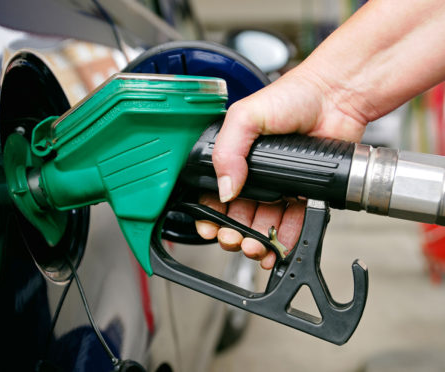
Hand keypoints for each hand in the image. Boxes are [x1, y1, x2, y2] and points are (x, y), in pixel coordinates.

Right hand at [196, 66, 367, 268]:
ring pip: (263, 223)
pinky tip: (278, 248)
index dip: (210, 213)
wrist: (336, 97)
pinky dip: (285, 239)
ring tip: (255, 248)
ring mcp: (280, 185)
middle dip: (232, 232)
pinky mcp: (305, 193)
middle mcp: (255, 173)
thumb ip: (227, 151)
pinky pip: (293, 221)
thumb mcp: (245, 116)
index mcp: (235, 157)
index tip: (209, 226)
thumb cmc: (292, 96)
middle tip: (233, 240)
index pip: (215, 192)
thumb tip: (224, 188)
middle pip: (237, 214)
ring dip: (256, 241)